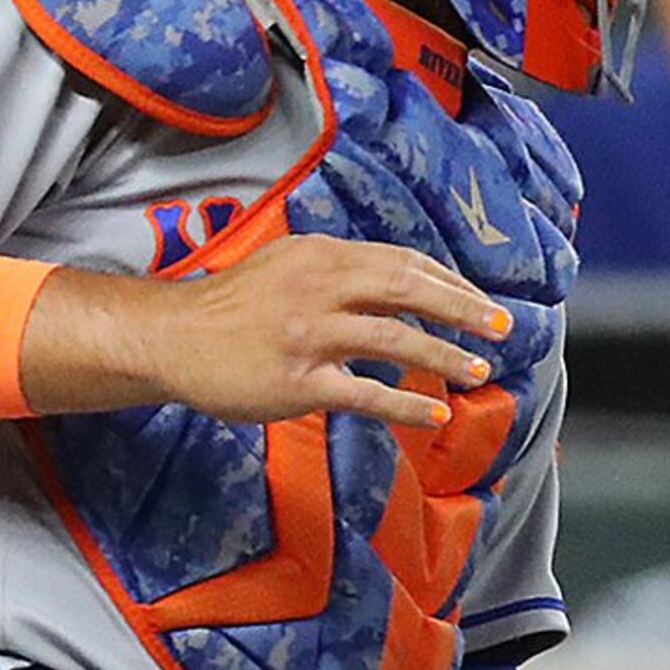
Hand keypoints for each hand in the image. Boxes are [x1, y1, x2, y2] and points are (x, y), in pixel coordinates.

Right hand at [41, 234, 507, 430]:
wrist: (168, 338)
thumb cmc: (227, 308)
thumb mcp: (284, 265)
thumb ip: (336, 269)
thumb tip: (396, 284)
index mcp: (320, 255)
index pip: (402, 263)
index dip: (449, 282)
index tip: (479, 301)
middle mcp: (319, 287)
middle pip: (410, 291)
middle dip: (463, 309)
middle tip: (501, 328)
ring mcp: (309, 335)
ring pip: (396, 340)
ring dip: (445, 357)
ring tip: (479, 371)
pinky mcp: (297, 381)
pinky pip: (366, 394)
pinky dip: (407, 405)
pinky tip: (435, 414)